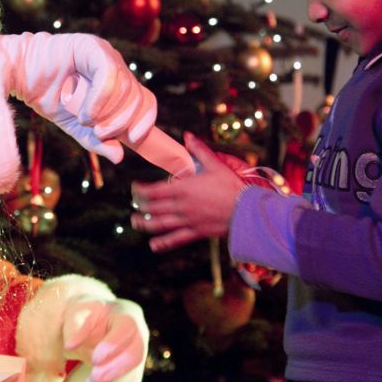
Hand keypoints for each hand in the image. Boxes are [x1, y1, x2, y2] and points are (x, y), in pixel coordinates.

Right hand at [1, 32, 155, 162]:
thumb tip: (120, 157)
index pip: (144, 101)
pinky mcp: (92, 47)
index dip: (145, 120)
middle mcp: (116, 67)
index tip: (134, 139)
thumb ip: (97, 140)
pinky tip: (86, 112)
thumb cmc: (49, 98)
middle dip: (121, 121)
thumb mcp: (76, 126)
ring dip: (107, 112)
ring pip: (125, 86)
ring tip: (85, 120)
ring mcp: (106, 55)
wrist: (21, 77)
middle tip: (100, 133)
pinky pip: (108, 74)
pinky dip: (100, 98)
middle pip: (137, 96)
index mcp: (118, 85)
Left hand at [63, 295, 147, 381]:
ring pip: (133, 375)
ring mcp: (139, 355)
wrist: (95, 325)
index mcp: (127, 315)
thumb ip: (74, 326)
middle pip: (136, 355)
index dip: (113, 345)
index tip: (94, 359)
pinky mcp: (133, 373)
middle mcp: (139, 335)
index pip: (127, 328)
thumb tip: (70, 345)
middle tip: (94, 378)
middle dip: (115, 370)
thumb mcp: (78, 312)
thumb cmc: (87, 316)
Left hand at [131, 132, 244, 251]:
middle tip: (133, 204)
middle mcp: (182, 206)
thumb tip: (187, 135)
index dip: (140, 190)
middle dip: (140, 206)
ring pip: (160, 224)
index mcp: (184, 188)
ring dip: (144, 224)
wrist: (247, 210)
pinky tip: (153, 246)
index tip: (134, 188)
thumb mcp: (215, 164)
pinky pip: (176, 239)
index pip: (154, 190)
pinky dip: (163, 243)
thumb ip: (199, 150)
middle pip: (153, 208)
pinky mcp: (196, 233)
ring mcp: (188, 221)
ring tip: (135, 222)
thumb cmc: (232, 186)